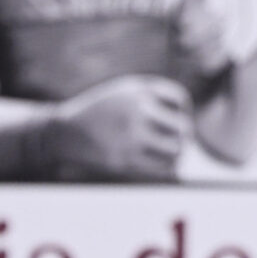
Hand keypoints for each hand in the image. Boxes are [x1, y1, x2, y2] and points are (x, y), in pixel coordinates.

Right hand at [48, 75, 191, 181]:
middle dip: (183, 136)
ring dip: (178, 154)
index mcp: (137, 90)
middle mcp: (136, 110)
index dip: (183, 110)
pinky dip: (168, 167)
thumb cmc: (104, 113)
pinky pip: (162, 167)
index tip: (174, 117)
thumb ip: (155, 98)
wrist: (66, 132)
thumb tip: (189, 124)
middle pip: (182, 127)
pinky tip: (164, 164)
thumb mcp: (126, 93)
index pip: (179, 99)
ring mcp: (131, 134)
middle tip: (179, 141)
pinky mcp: (125, 158)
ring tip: (173, 154)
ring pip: (176, 150)